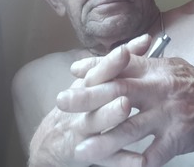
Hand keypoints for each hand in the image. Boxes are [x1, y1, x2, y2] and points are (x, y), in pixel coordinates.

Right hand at [28, 35, 151, 166]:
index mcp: (86, 85)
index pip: (99, 68)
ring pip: (95, 122)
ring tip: (125, 109)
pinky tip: (139, 161)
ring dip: (110, 115)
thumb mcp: (92, 83)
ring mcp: (81, 128)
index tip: (128, 49)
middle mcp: (81, 104)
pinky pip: (105, 158)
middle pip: (94, 92)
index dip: (112, 59)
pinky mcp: (83, 152)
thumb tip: (144, 40)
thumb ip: (118, 63)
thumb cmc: (79, 107)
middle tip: (125, 80)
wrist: (49, 142)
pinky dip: (121, 160)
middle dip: (109, 85)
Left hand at [62, 52, 193, 166]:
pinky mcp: (179, 137)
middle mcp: (160, 89)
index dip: (93, 69)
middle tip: (62, 103)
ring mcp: (169, 114)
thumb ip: (146, 63)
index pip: (119, 65)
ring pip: (129, 128)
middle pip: (117, 92)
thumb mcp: (172, 66)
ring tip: (80, 150)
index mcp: (157, 70)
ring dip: (102, 141)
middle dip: (86, 98)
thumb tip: (119, 55)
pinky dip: (135, 165)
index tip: (72, 74)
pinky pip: (153, 155)